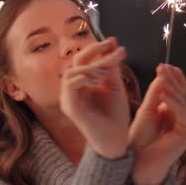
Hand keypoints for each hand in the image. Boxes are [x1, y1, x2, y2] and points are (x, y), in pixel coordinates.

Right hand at [60, 37, 130, 159]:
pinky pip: (70, 85)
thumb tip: (113, 42)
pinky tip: (99, 80)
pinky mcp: (69, 107)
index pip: (86, 61)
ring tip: (106, 74)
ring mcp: (69, 99)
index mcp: (82, 84)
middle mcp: (72, 90)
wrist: (115, 142)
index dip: (99, 50)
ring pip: (72, 72)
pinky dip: (84, 78)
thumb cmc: (116, 117)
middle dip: (93, 51)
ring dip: (90, 68)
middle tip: (110, 45)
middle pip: (76, 61)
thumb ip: (112, 66)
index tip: (116, 44)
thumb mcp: (116, 86)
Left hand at [128, 64, 185, 184]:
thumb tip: (162, 75)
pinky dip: (173, 102)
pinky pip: (182, 114)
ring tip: (162, 76)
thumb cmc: (138, 138)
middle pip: (181, 94)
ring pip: (182, 102)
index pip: (176, 91)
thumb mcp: (145, 111)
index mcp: (172, 112)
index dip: (172, 78)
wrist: (136, 161)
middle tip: (163, 67)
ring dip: (172, 88)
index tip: (162, 66)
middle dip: (172, 79)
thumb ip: (154, 94)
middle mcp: (182, 118)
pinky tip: (164, 93)